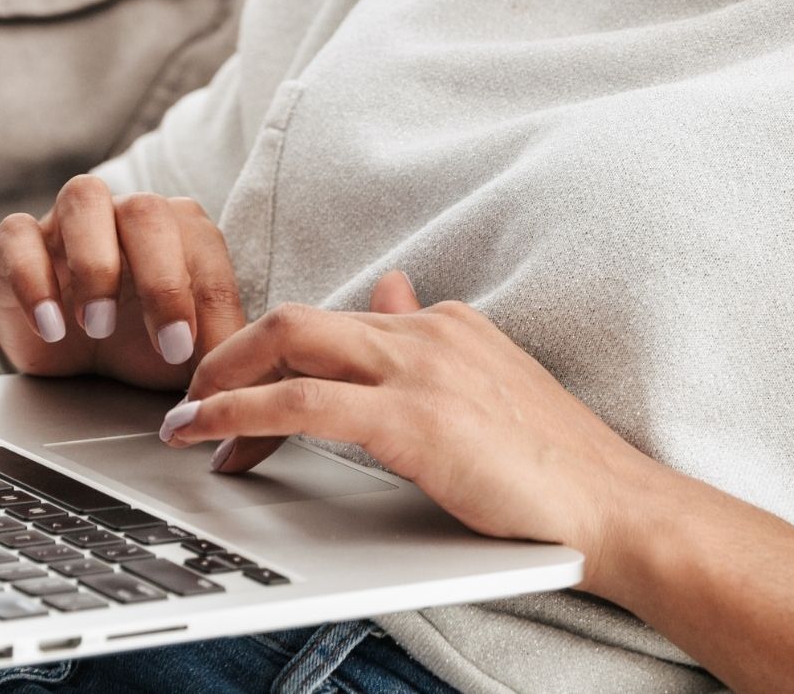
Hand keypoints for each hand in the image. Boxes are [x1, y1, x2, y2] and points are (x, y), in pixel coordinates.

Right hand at [0, 175, 246, 389]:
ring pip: (84, 198)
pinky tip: (49, 325)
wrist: (71, 352)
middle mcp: (126, 211)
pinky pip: (17, 232)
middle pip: (147, 211)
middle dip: (162, 280)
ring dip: (95, 263)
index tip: (193, 355)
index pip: (203, 250)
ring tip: (97, 326)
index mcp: (179, 228)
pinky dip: (32, 277)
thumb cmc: (137, 341)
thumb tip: (249, 383)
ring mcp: (69, 220)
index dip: (205, 301)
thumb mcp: (182, 353)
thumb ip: (216, 354)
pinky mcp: (18, 241)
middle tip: (166, 345)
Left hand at [155, 270, 659, 575]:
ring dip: (218, 383)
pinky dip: (238, 413)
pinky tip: (208, 436)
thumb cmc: (556, 464)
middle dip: (227, 354)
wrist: (611, 502)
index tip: (241, 391)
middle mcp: (428, 332)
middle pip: (297, 316)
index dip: (275, 357)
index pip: (337, 322)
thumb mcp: (488, 386)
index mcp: (446, 323)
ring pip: (288, 343)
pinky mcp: (410, 419)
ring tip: (182, 423)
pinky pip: (300, 401)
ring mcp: (419, 370)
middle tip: (190, 398)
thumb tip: (391, 291)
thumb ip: (431, 340)